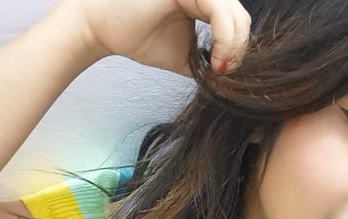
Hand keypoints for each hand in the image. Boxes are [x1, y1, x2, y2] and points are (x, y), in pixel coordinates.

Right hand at [60, 0, 251, 74]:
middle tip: (223, 71)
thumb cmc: (139, 38)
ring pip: (235, 14)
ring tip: (218, 66)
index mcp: (203, 4)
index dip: (239, 50)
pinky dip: (224, 38)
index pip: (237, 23)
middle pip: (242, 18)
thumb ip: (206, 65)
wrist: (105, 29)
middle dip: (240, 50)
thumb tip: (228, 82)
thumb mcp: (183, 58)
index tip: (223, 72)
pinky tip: (215, 58)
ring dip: (234, 46)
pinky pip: (219, 10)